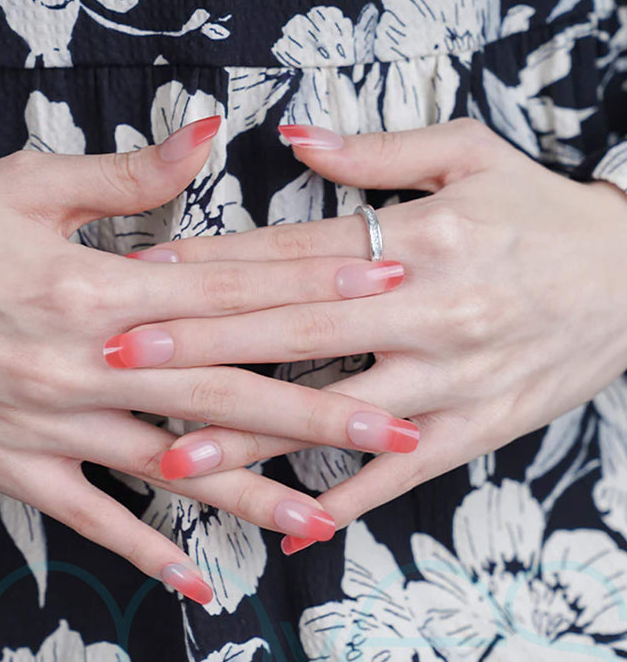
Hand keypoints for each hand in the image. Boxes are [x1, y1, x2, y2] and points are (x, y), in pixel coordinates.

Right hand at [0, 117, 412, 600]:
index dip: (310, 291)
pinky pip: (92, 518)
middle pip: (224, 388)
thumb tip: (211, 133)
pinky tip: (201, 581)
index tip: (381, 294)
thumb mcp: (30, 185)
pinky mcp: (16, 465)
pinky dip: (146, 551)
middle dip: (318, 408)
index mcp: (97, 286)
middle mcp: (86, 362)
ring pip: (170, 465)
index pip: (229, 292)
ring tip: (323, 518)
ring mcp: (52, 424)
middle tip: (397, 424)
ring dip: (251, 493)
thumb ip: (132, 173)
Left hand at [123, 118, 626, 549]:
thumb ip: (375, 153)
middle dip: (199, 349)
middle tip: (118, 361)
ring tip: (173, 457)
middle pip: (291, 332)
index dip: (209, 265)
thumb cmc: (543, 211)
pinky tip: (288, 524)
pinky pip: (400, 473)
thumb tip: (291, 137)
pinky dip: (344, 499)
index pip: (290, 255)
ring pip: (331, 415)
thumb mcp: (470, 156)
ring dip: (248, 438)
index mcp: (416, 239)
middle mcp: (427, 311)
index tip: (140, 277)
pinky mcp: (477, 429)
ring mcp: (451, 378)